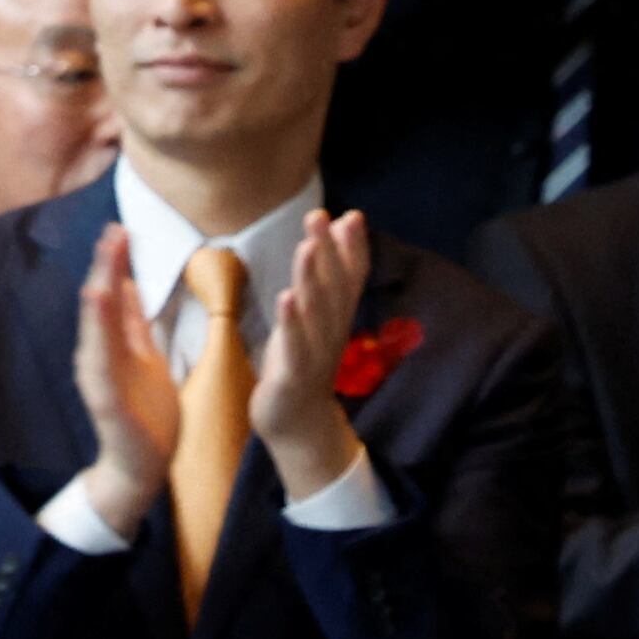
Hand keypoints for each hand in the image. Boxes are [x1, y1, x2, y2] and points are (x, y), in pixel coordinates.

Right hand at [67, 217, 178, 538]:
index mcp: (112, 344)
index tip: (122, 230)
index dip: (116, 263)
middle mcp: (98, 355)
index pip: (113, 296)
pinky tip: (100, 316)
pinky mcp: (106, 399)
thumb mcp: (145, 356)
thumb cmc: (146, 414)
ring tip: (102, 266)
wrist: (141, 464)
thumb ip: (133, 323)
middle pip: (101, 304)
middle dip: (106, 269)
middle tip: (114, 232)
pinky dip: (98, 337)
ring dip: (98, 297)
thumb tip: (128, 284)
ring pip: (96, 330)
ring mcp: (98, 376)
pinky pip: (101, 363)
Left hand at [248, 207, 377, 501]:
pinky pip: (293, 345)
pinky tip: (286, 298)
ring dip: (312, 278)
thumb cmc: (302, 363)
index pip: (350, 278)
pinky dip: (291, 322)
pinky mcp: (292, 374)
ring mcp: (313, 353)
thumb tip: (334, 237)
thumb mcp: (316, 320)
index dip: (351, 248)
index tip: (350, 214)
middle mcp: (330, 332)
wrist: (297, 424)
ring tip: (308, 247)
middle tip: (321, 217)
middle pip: (332, 287)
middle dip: (327, 251)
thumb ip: (327, 281)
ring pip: (315, 312)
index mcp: (336, 318)